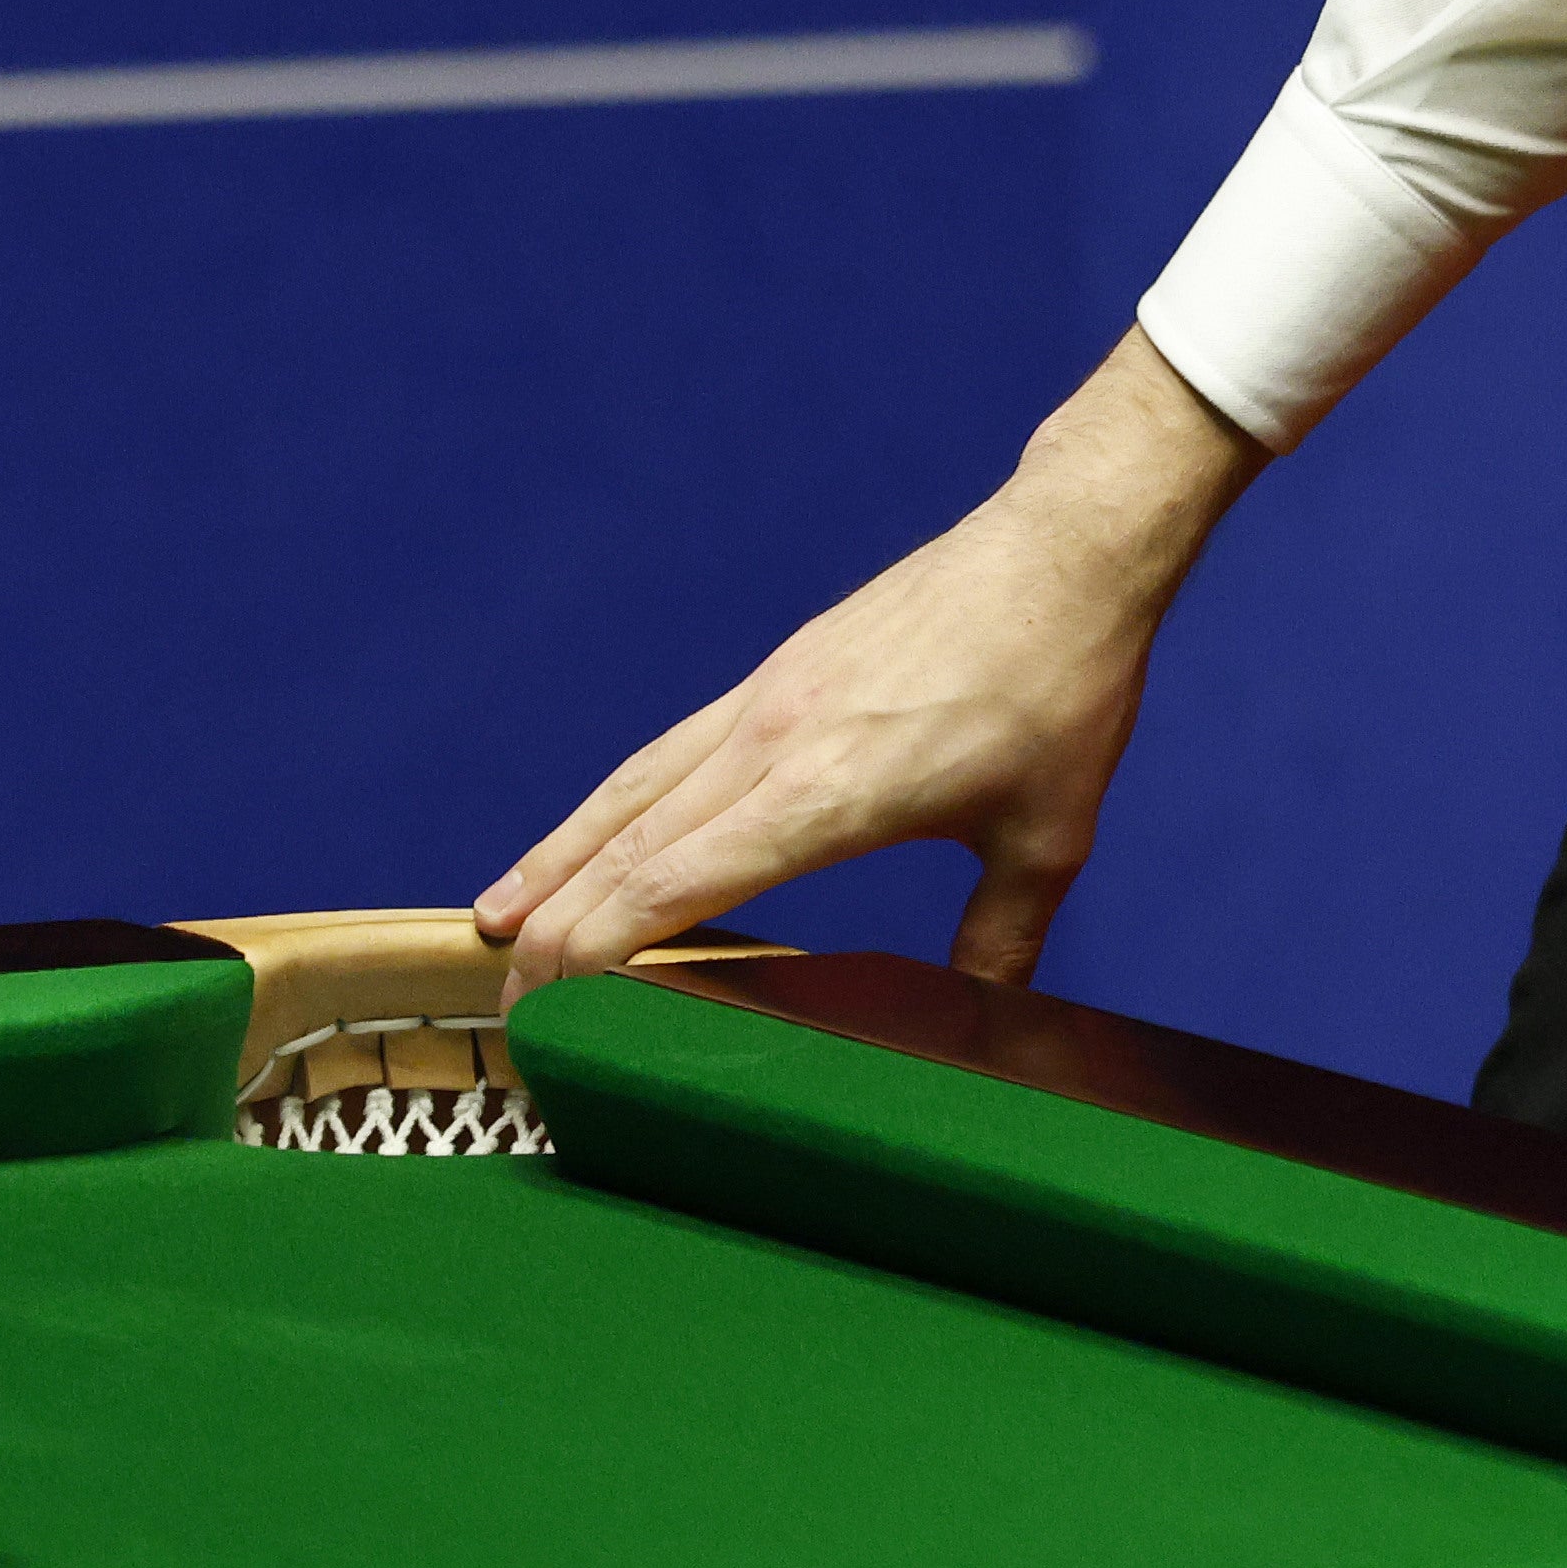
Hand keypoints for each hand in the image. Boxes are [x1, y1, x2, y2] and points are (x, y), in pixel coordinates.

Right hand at [480, 329, 1269, 988]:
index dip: (594, 956)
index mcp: (823, 795)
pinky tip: (599, 830)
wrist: (1067, 548)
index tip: (550, 1013)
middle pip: (626, 849)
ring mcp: (769, 698)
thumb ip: (1002, 936)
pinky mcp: (782, 670)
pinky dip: (617, 800)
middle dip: (556, 932)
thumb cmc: (1063, 684)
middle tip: (509, 1004)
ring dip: (560, 858)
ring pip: (633, 791)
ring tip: (499, 917)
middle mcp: (771, 742)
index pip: (667, 888)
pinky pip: (672, 750)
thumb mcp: (1049, 834)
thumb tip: (985, 1019)